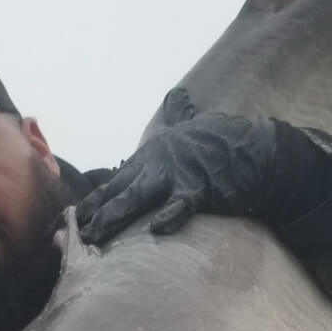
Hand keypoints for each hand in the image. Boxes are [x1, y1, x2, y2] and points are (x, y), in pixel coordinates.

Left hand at [76, 89, 277, 244]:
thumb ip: (179, 114)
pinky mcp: (199, 189)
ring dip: (113, 217)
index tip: (76, 215)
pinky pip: (181, 205)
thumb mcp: (194, 123)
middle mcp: (158, 162)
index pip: (117, 179)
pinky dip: (169, 216)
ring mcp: (177, 175)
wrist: (256, 149)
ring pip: (137, 197)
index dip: (96, 198)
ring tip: (95, 235)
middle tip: (74, 230)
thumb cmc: (224, 139)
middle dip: (95, 211)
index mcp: (154, 153)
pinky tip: (156, 229)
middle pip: (119, 190)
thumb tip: (176, 95)